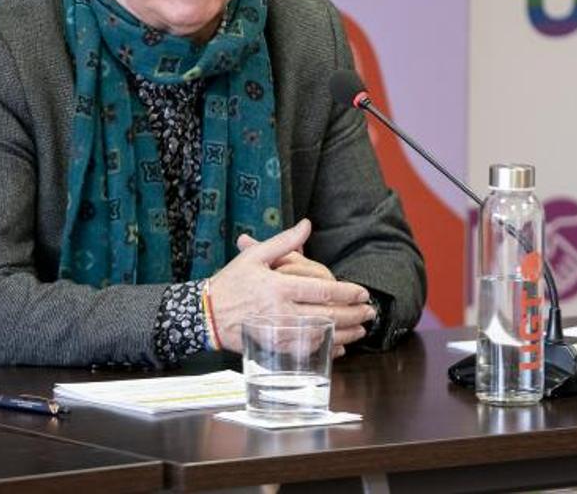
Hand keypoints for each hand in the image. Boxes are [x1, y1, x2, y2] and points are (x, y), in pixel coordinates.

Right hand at [209, 219, 375, 355]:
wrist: (206, 314)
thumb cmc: (231, 283)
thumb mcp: (255, 256)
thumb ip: (285, 241)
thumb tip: (307, 225)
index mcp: (279, 287)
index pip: (323, 291)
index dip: (347, 292)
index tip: (363, 292)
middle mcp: (281, 312)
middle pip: (327, 316)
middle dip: (353, 314)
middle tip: (370, 312)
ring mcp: (279, 333)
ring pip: (321, 336)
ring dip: (345, 334)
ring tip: (361, 329)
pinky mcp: (275, 348)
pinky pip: (306, 351)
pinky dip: (326, 350)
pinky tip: (339, 347)